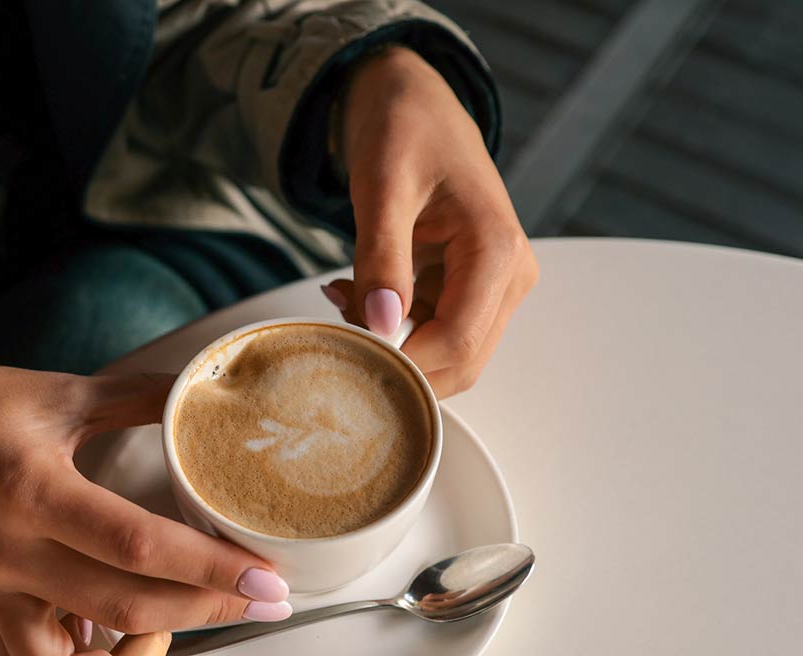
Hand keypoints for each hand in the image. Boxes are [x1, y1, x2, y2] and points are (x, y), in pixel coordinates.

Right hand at [0, 364, 290, 655]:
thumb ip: (138, 397)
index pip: (136, 546)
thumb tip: (202, 396)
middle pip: (122, 608)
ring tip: (167, 628)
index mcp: (31, 490)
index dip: (209, 567)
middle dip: (206, 610)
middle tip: (258, 598)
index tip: (263, 576)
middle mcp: (9, 553)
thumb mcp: (60, 391)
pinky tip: (108, 638)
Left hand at [320, 46, 538, 396]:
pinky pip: (433, 331)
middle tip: (336, 331)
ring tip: (341, 297)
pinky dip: (390, 326)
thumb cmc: (402, 129)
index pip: (458, 342)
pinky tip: (353, 291)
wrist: (410, 100)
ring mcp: (495, 285)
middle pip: (461, 362)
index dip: (403, 365)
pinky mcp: (470, 287)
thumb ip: (381, 258)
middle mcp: (510, 275)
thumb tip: (381, 324)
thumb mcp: (382, 187)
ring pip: (446, 354)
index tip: (346, 357)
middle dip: (397, 362)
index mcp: (499, 248)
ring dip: (390, 344)